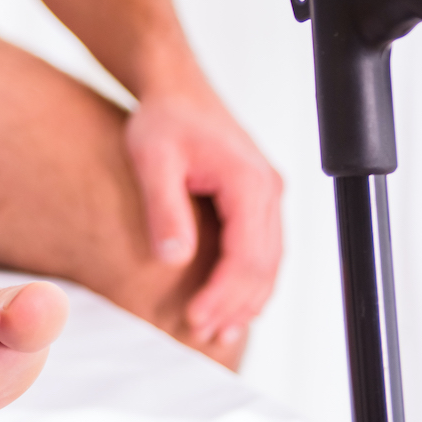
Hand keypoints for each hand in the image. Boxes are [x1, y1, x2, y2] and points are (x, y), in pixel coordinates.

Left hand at [125, 81, 282, 349]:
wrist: (174, 87)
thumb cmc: (163, 118)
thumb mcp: (152, 160)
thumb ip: (165, 208)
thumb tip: (175, 258)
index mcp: (248, 181)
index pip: (247, 255)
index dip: (224, 294)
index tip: (196, 319)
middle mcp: (268, 189)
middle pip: (264, 265)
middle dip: (236, 305)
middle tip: (203, 334)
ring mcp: (267, 194)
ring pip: (269, 262)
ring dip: (246, 300)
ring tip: (217, 331)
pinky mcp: (256, 198)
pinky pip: (262, 248)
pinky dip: (249, 280)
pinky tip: (229, 304)